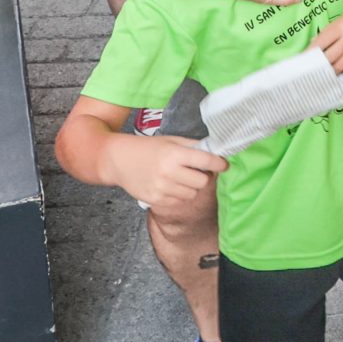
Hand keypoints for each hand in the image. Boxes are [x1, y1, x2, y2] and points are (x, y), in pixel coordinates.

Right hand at [106, 133, 227, 212]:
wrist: (118, 160)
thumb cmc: (147, 147)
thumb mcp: (170, 140)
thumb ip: (193, 146)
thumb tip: (215, 152)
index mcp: (174, 154)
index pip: (206, 161)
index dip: (219, 164)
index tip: (224, 165)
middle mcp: (168, 172)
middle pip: (202, 181)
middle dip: (203, 176)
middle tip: (197, 171)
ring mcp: (161, 187)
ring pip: (192, 194)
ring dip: (192, 187)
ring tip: (182, 178)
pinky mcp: (155, 199)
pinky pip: (179, 201)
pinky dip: (180, 194)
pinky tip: (171, 185)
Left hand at [312, 1, 342, 73]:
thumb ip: (332, 31)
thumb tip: (316, 43)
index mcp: (341, 25)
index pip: (320, 42)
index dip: (310, 53)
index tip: (302, 60)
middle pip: (328, 57)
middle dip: (317, 66)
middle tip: (308, 73)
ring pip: (340, 65)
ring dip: (329, 72)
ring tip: (320, 77)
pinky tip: (337, 75)